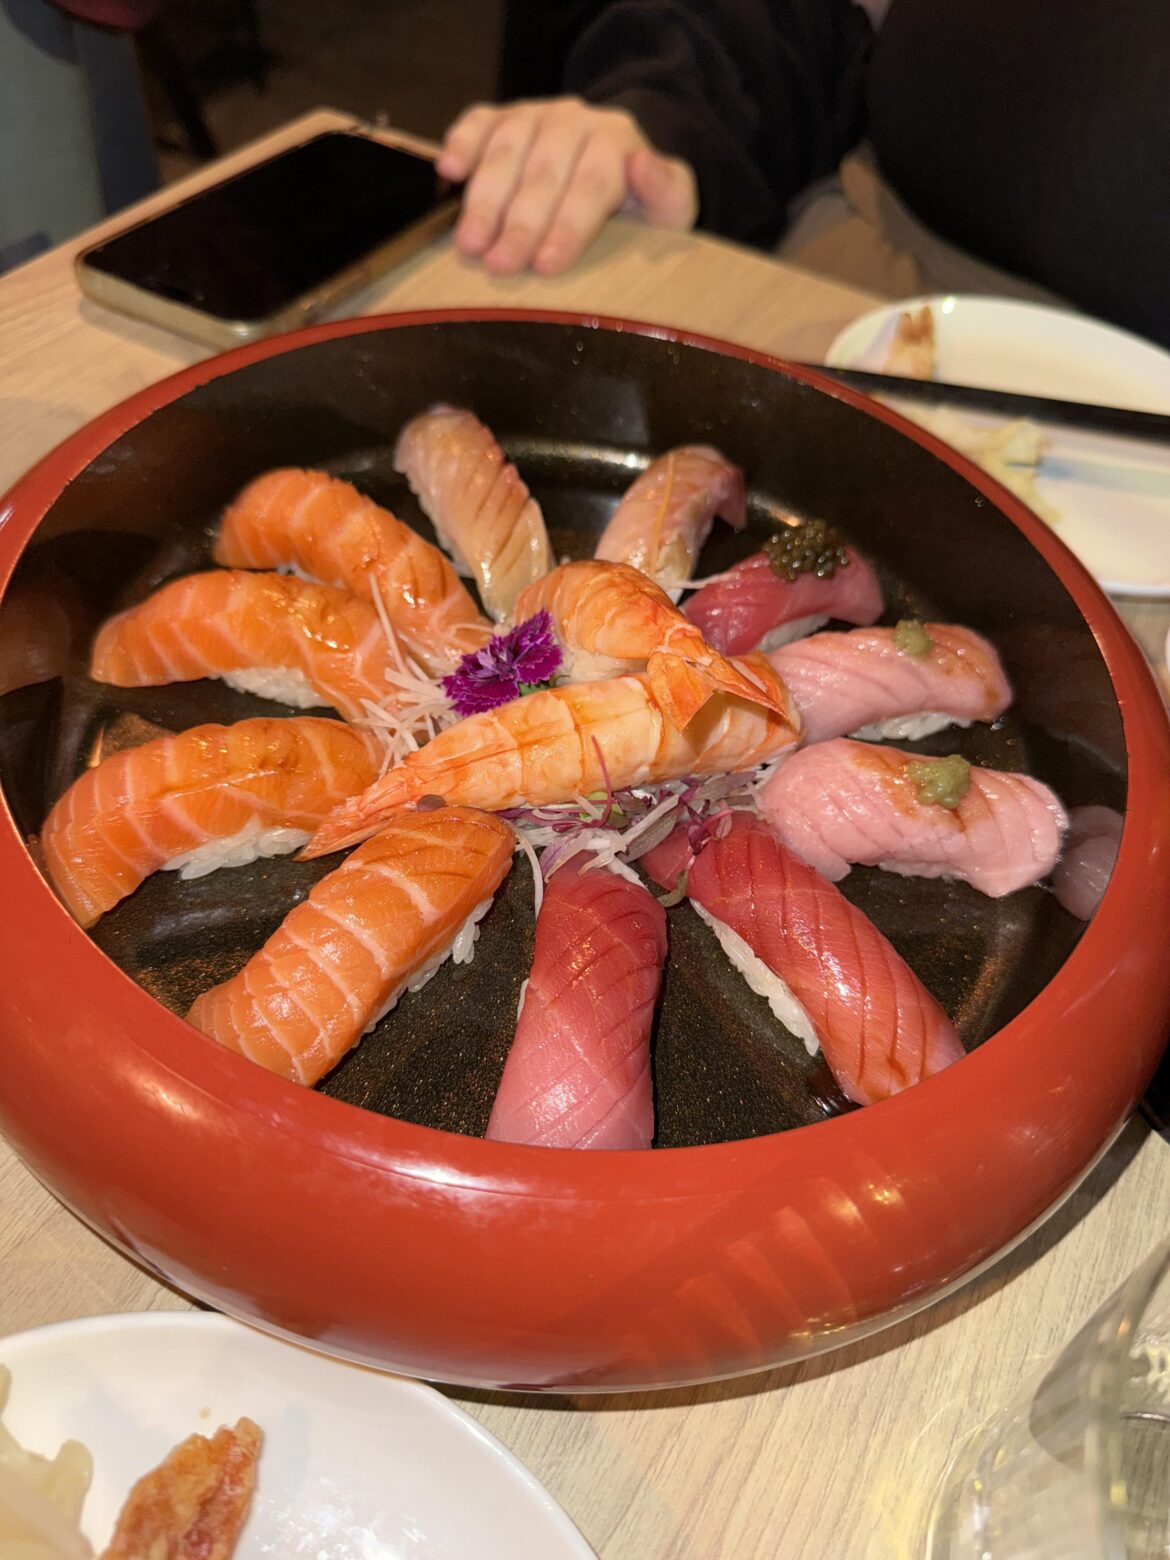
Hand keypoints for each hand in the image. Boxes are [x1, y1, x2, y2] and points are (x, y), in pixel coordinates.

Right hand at [438, 97, 697, 276]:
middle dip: (519, 223)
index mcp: (618, 142)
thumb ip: (668, 192)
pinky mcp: (502, 116)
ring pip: (507, 149)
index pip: (590, 185)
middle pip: (544, 172)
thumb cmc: (638, 205)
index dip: (567, 227)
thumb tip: (642, 163)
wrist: (616, 166)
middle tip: (498, 266)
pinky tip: (448, 170)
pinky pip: (479, 122)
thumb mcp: (670, 209)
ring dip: (484, 198)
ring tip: (469, 244)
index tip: (546, 266)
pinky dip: (461, 142)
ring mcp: (536, 115)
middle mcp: (575, 120)